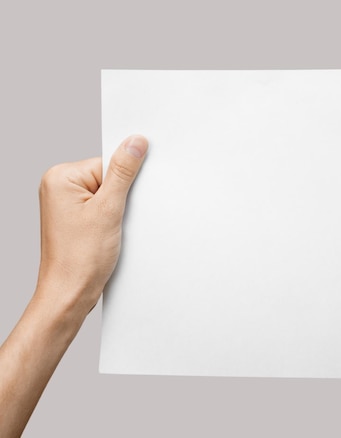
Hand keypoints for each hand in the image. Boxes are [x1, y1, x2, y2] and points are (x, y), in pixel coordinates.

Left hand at [0, 135, 147, 437]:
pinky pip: (102, 207)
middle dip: (121, 196)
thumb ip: (123, 172)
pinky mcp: (74, 219)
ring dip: (118, 210)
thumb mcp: (109, 209)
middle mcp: (58, 187)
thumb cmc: (80, 258)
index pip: (107, 162)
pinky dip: (112, 219)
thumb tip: (135, 143)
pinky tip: (109, 235)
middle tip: (116, 220)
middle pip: (107, 176)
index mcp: (60, 177)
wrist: (70, 294)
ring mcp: (65, 204)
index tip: (126, 200)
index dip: (125, 181)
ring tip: (108, 231)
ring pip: (107, 194)